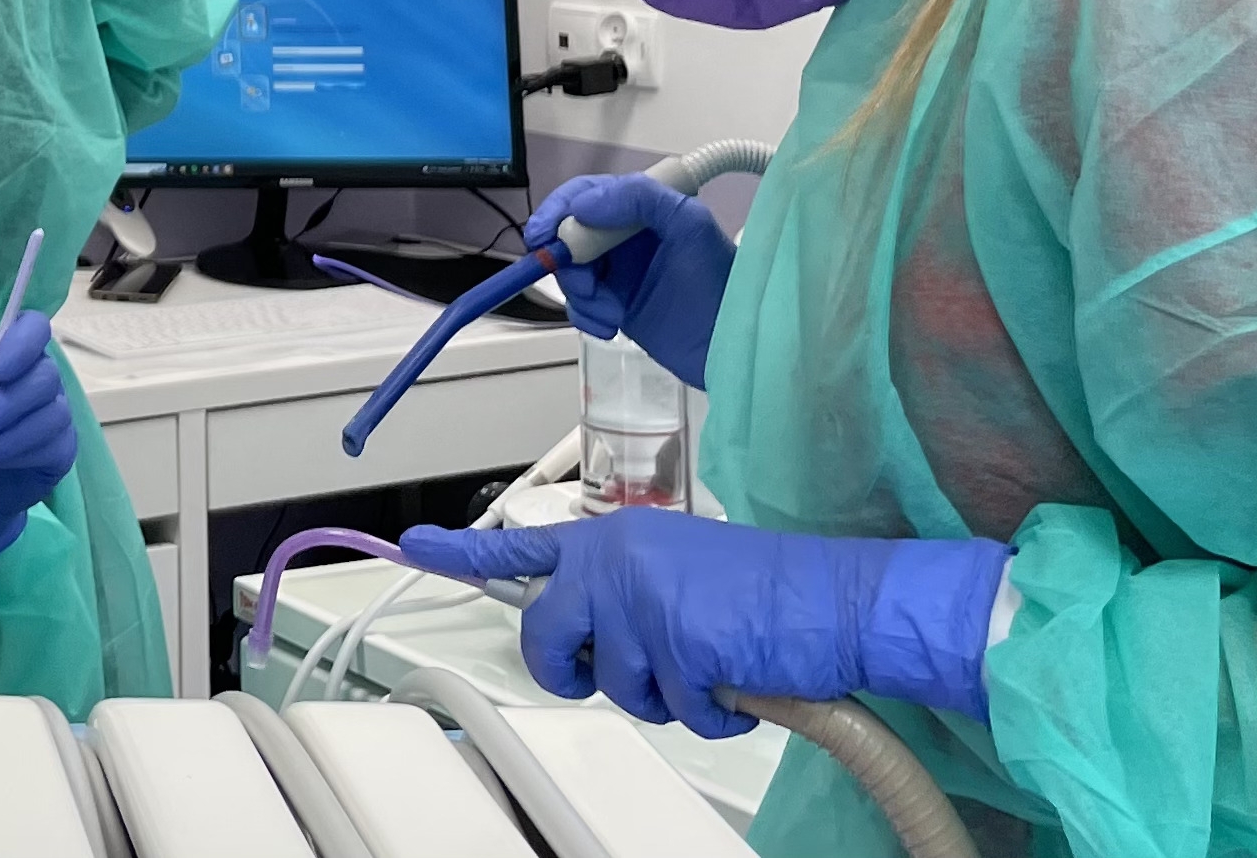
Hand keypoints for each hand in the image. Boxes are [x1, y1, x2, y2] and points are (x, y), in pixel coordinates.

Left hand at [0, 310, 74, 561]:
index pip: (34, 328)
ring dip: (14, 431)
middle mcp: (40, 380)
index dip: (23, 342)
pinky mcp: (61, 450)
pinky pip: (54, 445)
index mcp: (10, 356)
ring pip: (54, 413)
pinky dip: (20, 453)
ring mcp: (55, 415)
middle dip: (10, 400)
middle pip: (46, 375)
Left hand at [396, 510, 1010, 737]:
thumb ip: (624, 592)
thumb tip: (585, 636)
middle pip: (548, 641)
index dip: (465, 552)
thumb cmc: (770, 594)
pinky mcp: (677, 645)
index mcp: (615, 541)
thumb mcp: (680, 572)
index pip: (524, 546)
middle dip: (578, 674)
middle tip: (623, 676)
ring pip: (616, 688)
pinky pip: (675, 713)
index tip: (416, 544)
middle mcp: (616, 563)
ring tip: (711, 665)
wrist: (840, 600)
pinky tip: (738, 682)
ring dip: (665, 697)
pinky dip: (711, 714)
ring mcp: (643, 603)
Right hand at [527, 173, 732, 387]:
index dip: (560, 210)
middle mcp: (629, 236)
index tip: (545, 235)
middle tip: (581, 283)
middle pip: (571, 234)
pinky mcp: (617, 305)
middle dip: (566, 259)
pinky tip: (610, 326)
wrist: (737, 350)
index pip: (588, 194)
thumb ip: (641, 200)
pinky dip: (586, 314)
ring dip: (580, 292)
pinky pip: (581, 303)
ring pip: (571, 270)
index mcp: (647, 210)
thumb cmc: (722, 285)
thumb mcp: (691, 228)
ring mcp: (622, 272)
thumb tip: (583, 206)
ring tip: (609, 311)